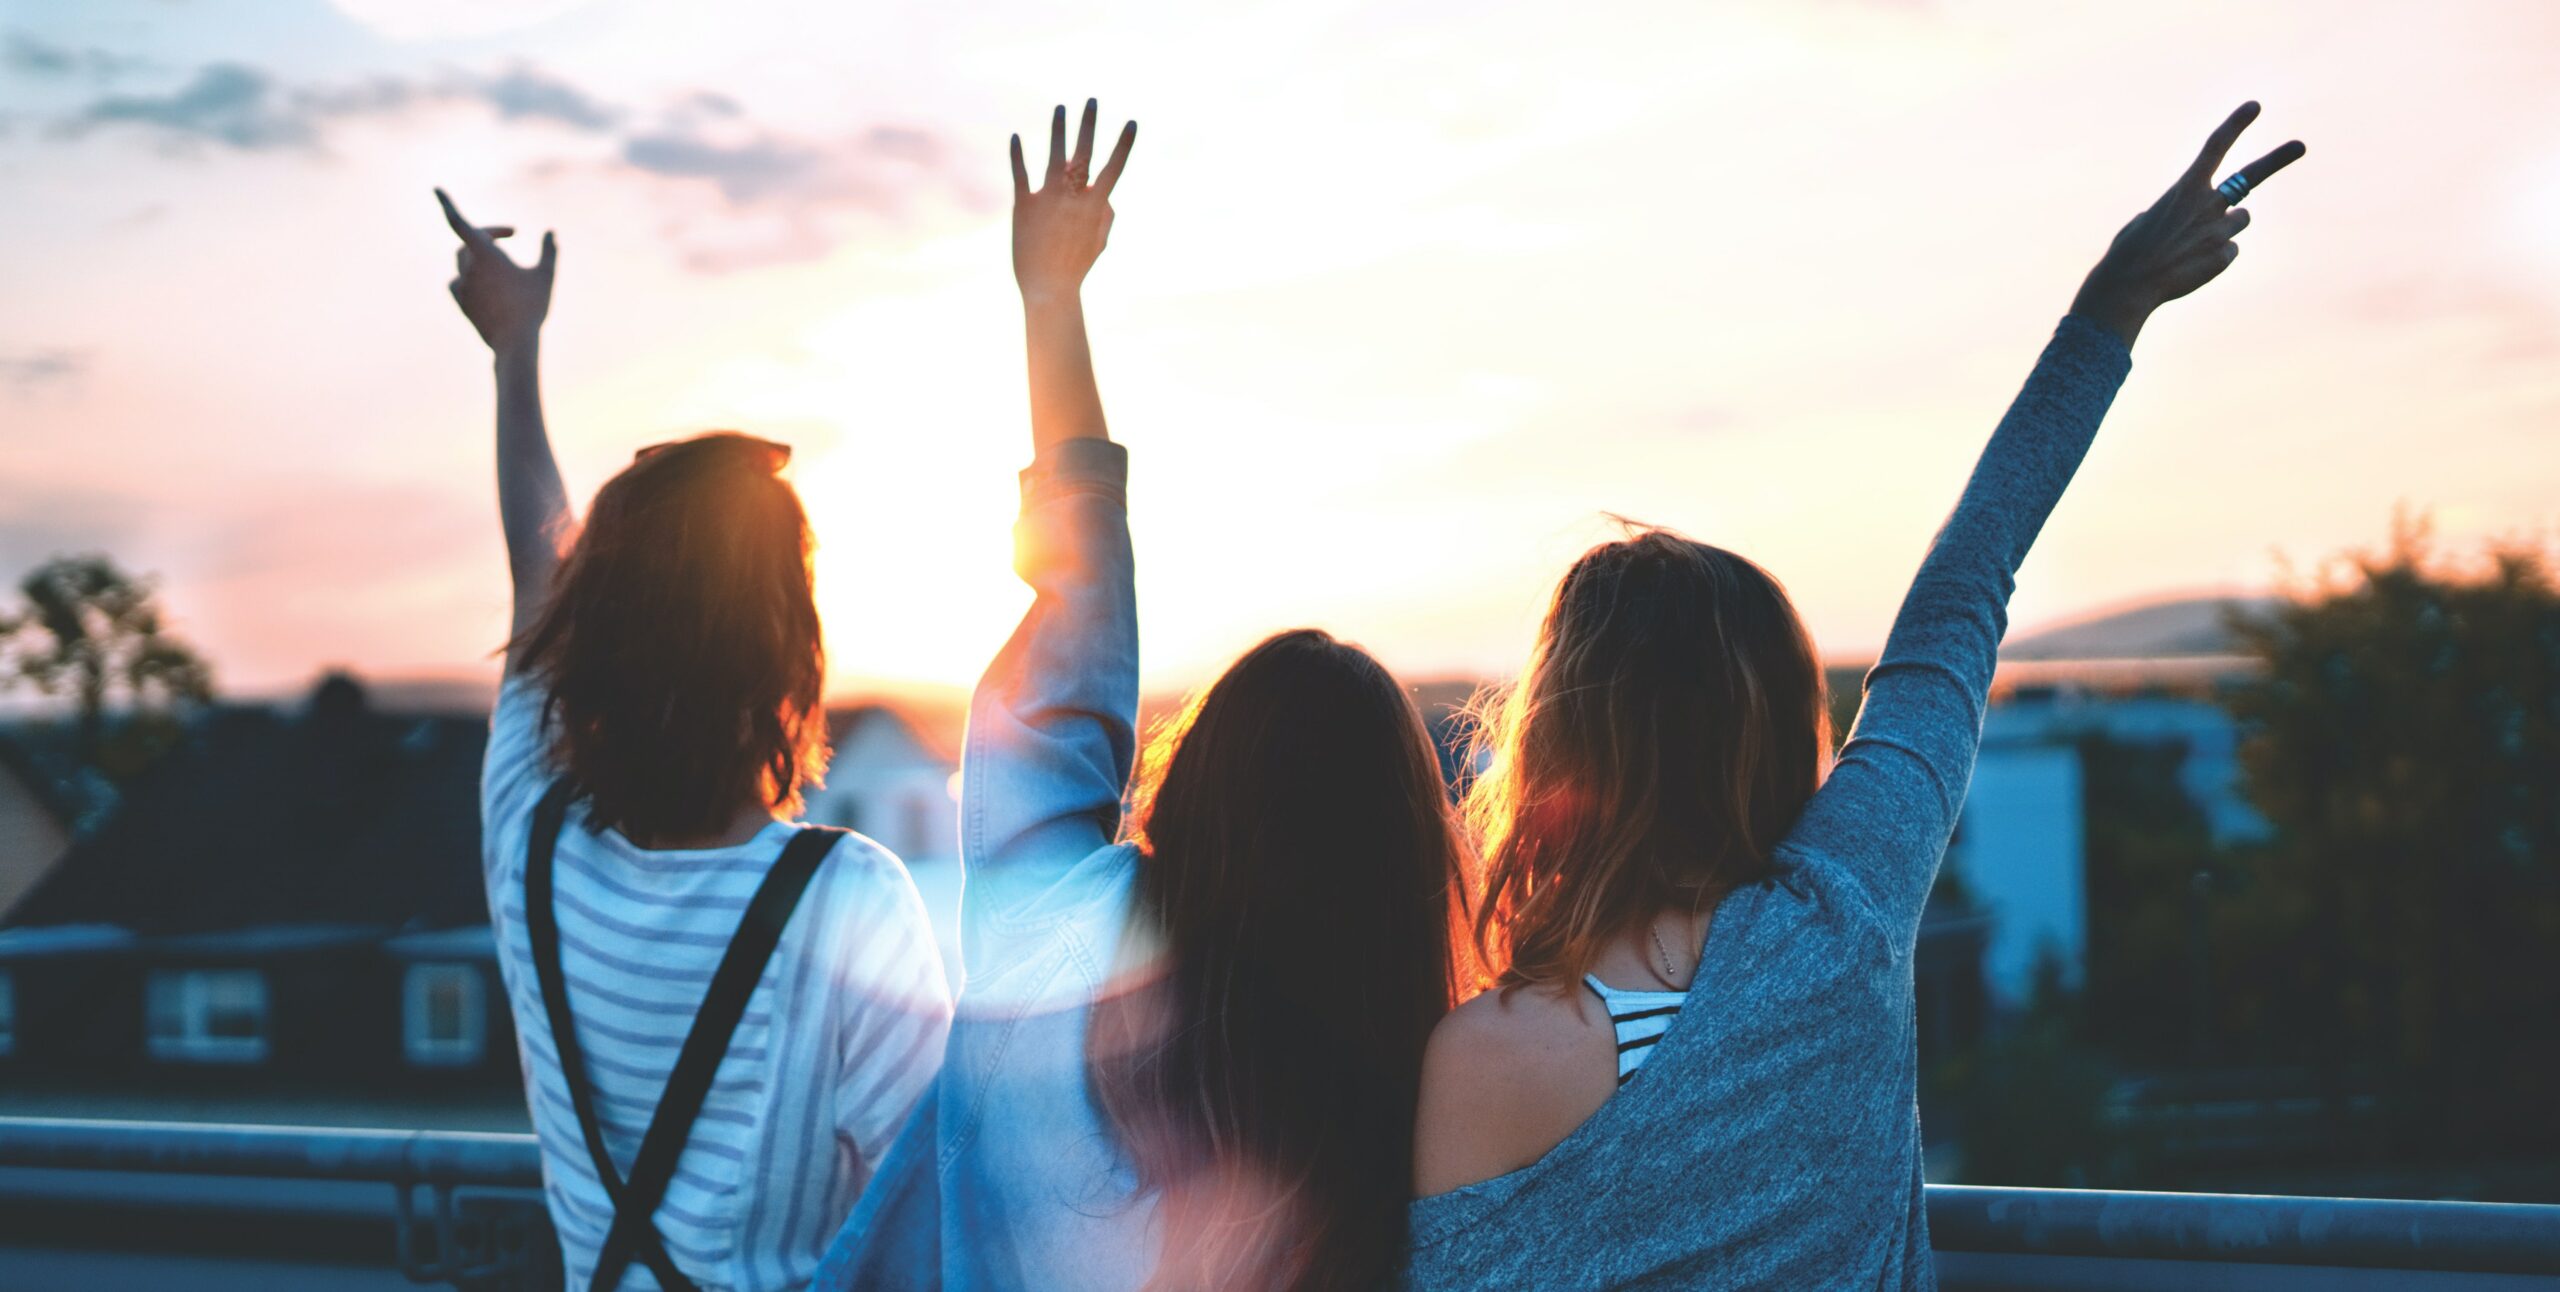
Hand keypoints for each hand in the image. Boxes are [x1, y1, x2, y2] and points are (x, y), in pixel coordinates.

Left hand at [437, 188, 555, 354]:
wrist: (515, 343)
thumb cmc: (531, 307)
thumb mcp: (545, 276)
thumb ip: (548, 251)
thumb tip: (550, 232)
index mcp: (485, 254)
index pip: (459, 222)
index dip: (446, 204)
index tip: (435, 189)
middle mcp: (468, 267)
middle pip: (469, 241)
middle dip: (488, 234)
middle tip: (510, 233)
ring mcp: (462, 285)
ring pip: (463, 261)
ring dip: (479, 256)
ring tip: (502, 262)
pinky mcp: (461, 302)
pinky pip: (458, 282)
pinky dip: (469, 277)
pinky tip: (483, 284)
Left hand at [1010, 99, 1135, 304]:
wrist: (1048, 288)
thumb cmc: (1076, 267)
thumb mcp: (1100, 242)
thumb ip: (1106, 215)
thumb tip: (1106, 195)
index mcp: (1095, 205)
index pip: (1114, 168)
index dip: (1124, 144)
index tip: (1133, 122)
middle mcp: (1073, 196)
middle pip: (1084, 152)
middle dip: (1090, 124)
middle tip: (1092, 99)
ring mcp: (1048, 197)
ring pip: (1054, 154)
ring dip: (1058, 129)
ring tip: (1061, 107)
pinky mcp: (1024, 204)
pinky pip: (1020, 173)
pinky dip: (1017, 154)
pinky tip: (1014, 136)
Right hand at [2069, 103, 2304, 346]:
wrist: (2129, 285)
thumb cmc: (2129, 252)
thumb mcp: (2146, 220)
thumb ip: (2173, 212)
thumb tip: (2187, 222)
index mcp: (2185, 188)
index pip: (2215, 147)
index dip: (2236, 125)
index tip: (2255, 106)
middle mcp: (2208, 203)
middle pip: (2250, 176)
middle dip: (2277, 159)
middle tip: (2300, 146)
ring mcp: (2220, 229)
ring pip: (2240, 220)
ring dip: (2224, 228)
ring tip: (2192, 246)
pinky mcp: (2226, 255)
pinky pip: (2230, 251)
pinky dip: (2214, 258)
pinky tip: (2191, 266)